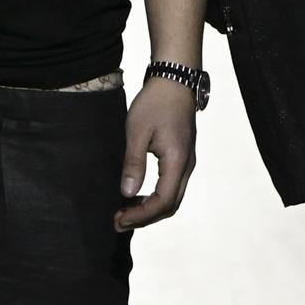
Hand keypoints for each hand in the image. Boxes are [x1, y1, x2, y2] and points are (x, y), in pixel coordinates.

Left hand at [113, 80, 196, 232]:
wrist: (174, 82)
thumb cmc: (155, 103)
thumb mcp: (137, 132)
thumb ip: (134, 163)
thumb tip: (127, 193)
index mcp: (177, 161)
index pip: (162, 201)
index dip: (141, 215)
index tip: (119, 219)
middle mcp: (186, 166)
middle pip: (170, 205)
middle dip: (144, 218)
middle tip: (118, 222)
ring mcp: (186, 163)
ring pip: (172, 198)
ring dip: (150, 210)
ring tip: (125, 212)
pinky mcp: (182, 158)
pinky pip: (171, 187)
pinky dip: (155, 198)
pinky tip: (136, 196)